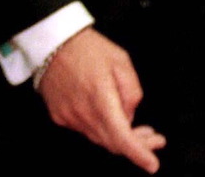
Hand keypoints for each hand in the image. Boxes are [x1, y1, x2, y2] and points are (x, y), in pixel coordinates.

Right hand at [36, 27, 165, 173]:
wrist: (52, 41)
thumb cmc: (87, 47)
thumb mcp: (121, 61)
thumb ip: (132, 92)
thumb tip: (130, 116)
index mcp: (101, 98)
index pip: (122, 138)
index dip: (139, 154)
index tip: (152, 164)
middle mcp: (83, 113)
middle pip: (113, 143)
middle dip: (136, 145)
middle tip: (153, 138)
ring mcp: (69, 117)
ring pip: (99, 138)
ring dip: (118, 136)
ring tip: (133, 125)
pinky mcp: (59, 116)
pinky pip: (85, 129)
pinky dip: (100, 127)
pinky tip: (107, 115)